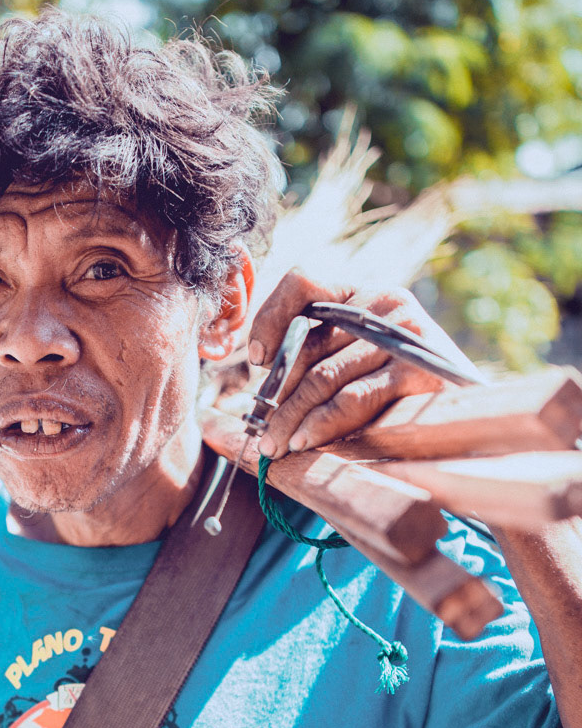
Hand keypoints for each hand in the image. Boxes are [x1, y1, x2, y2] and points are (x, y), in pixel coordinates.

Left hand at [247, 271, 480, 459]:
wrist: (471, 412)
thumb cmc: (402, 389)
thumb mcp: (358, 359)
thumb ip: (319, 355)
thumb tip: (259, 374)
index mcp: (362, 292)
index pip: (302, 283)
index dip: (270, 319)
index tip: (256, 361)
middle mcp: (383, 301)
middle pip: (307, 344)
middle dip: (276, 393)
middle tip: (260, 430)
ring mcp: (402, 333)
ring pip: (324, 377)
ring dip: (291, 416)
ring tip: (275, 445)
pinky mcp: (415, 368)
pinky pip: (353, 398)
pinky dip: (322, 422)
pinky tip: (304, 440)